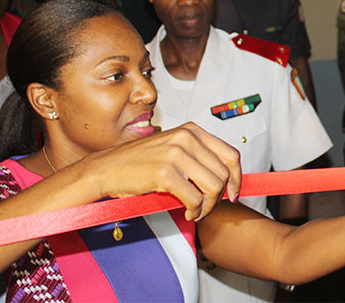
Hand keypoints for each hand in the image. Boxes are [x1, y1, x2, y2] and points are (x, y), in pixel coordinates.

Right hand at [89, 122, 241, 220]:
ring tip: (197, 211)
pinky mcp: (165, 173)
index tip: (234, 192)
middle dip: (220, 196)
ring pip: (214, 187)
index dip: (237, 177)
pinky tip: (188, 213)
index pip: (230, 154)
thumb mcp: (173, 150)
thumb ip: (198, 158)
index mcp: (192, 131)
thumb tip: (226, 180)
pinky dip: (195, 211)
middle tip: (208, 207)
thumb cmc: (138, 163)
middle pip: (224, 173)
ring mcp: (176, 154)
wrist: (106, 169)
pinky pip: (195, 199)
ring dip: (208, 206)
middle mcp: (187, 138)